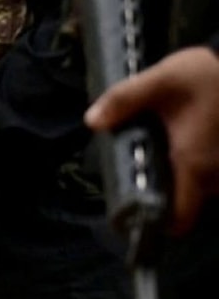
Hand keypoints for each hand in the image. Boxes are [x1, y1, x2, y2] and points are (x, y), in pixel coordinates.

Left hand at [87, 46, 218, 234]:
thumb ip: (124, 100)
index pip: (181, 218)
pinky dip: (194, 166)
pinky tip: (181, 142)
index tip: (136, 212)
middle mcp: (216, 175)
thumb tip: (92, 122)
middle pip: (185, 202)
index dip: (158, 223)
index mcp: (194, 164)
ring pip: (198, 188)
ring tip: (161, 148)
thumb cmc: (204, 76)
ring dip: (179, 175)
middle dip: (162, 188)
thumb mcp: (160, 80)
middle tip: (141, 162)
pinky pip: (210, 175)